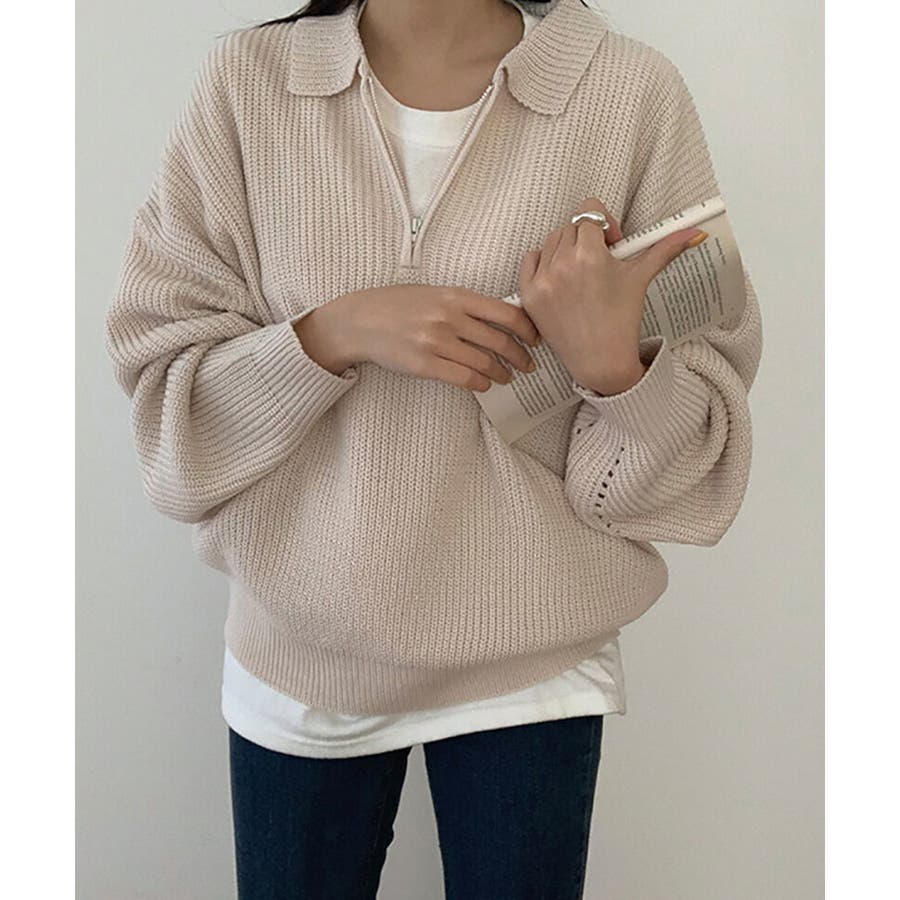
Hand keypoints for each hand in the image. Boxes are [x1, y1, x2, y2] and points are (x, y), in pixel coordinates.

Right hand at [295, 284, 540, 392]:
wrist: (361, 321)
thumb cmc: (398, 306)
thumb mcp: (435, 293)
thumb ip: (466, 305)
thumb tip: (502, 318)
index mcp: (456, 296)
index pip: (507, 313)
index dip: (528, 329)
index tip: (536, 339)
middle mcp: (449, 317)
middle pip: (501, 341)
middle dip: (520, 357)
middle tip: (528, 365)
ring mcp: (436, 342)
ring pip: (485, 364)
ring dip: (502, 374)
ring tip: (507, 377)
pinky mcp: (425, 365)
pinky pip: (464, 379)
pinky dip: (481, 384)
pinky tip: (484, 385)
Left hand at [517, 197, 707, 394]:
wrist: (600, 361)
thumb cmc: (622, 319)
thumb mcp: (641, 278)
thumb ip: (665, 249)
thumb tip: (695, 233)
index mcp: (590, 255)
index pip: (589, 211)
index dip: (603, 224)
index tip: (611, 244)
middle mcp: (562, 264)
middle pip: (570, 226)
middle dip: (586, 238)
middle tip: (600, 262)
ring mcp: (542, 280)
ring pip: (551, 241)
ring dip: (565, 249)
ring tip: (581, 274)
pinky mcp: (528, 295)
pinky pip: (530, 259)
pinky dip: (543, 263)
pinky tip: (559, 279)